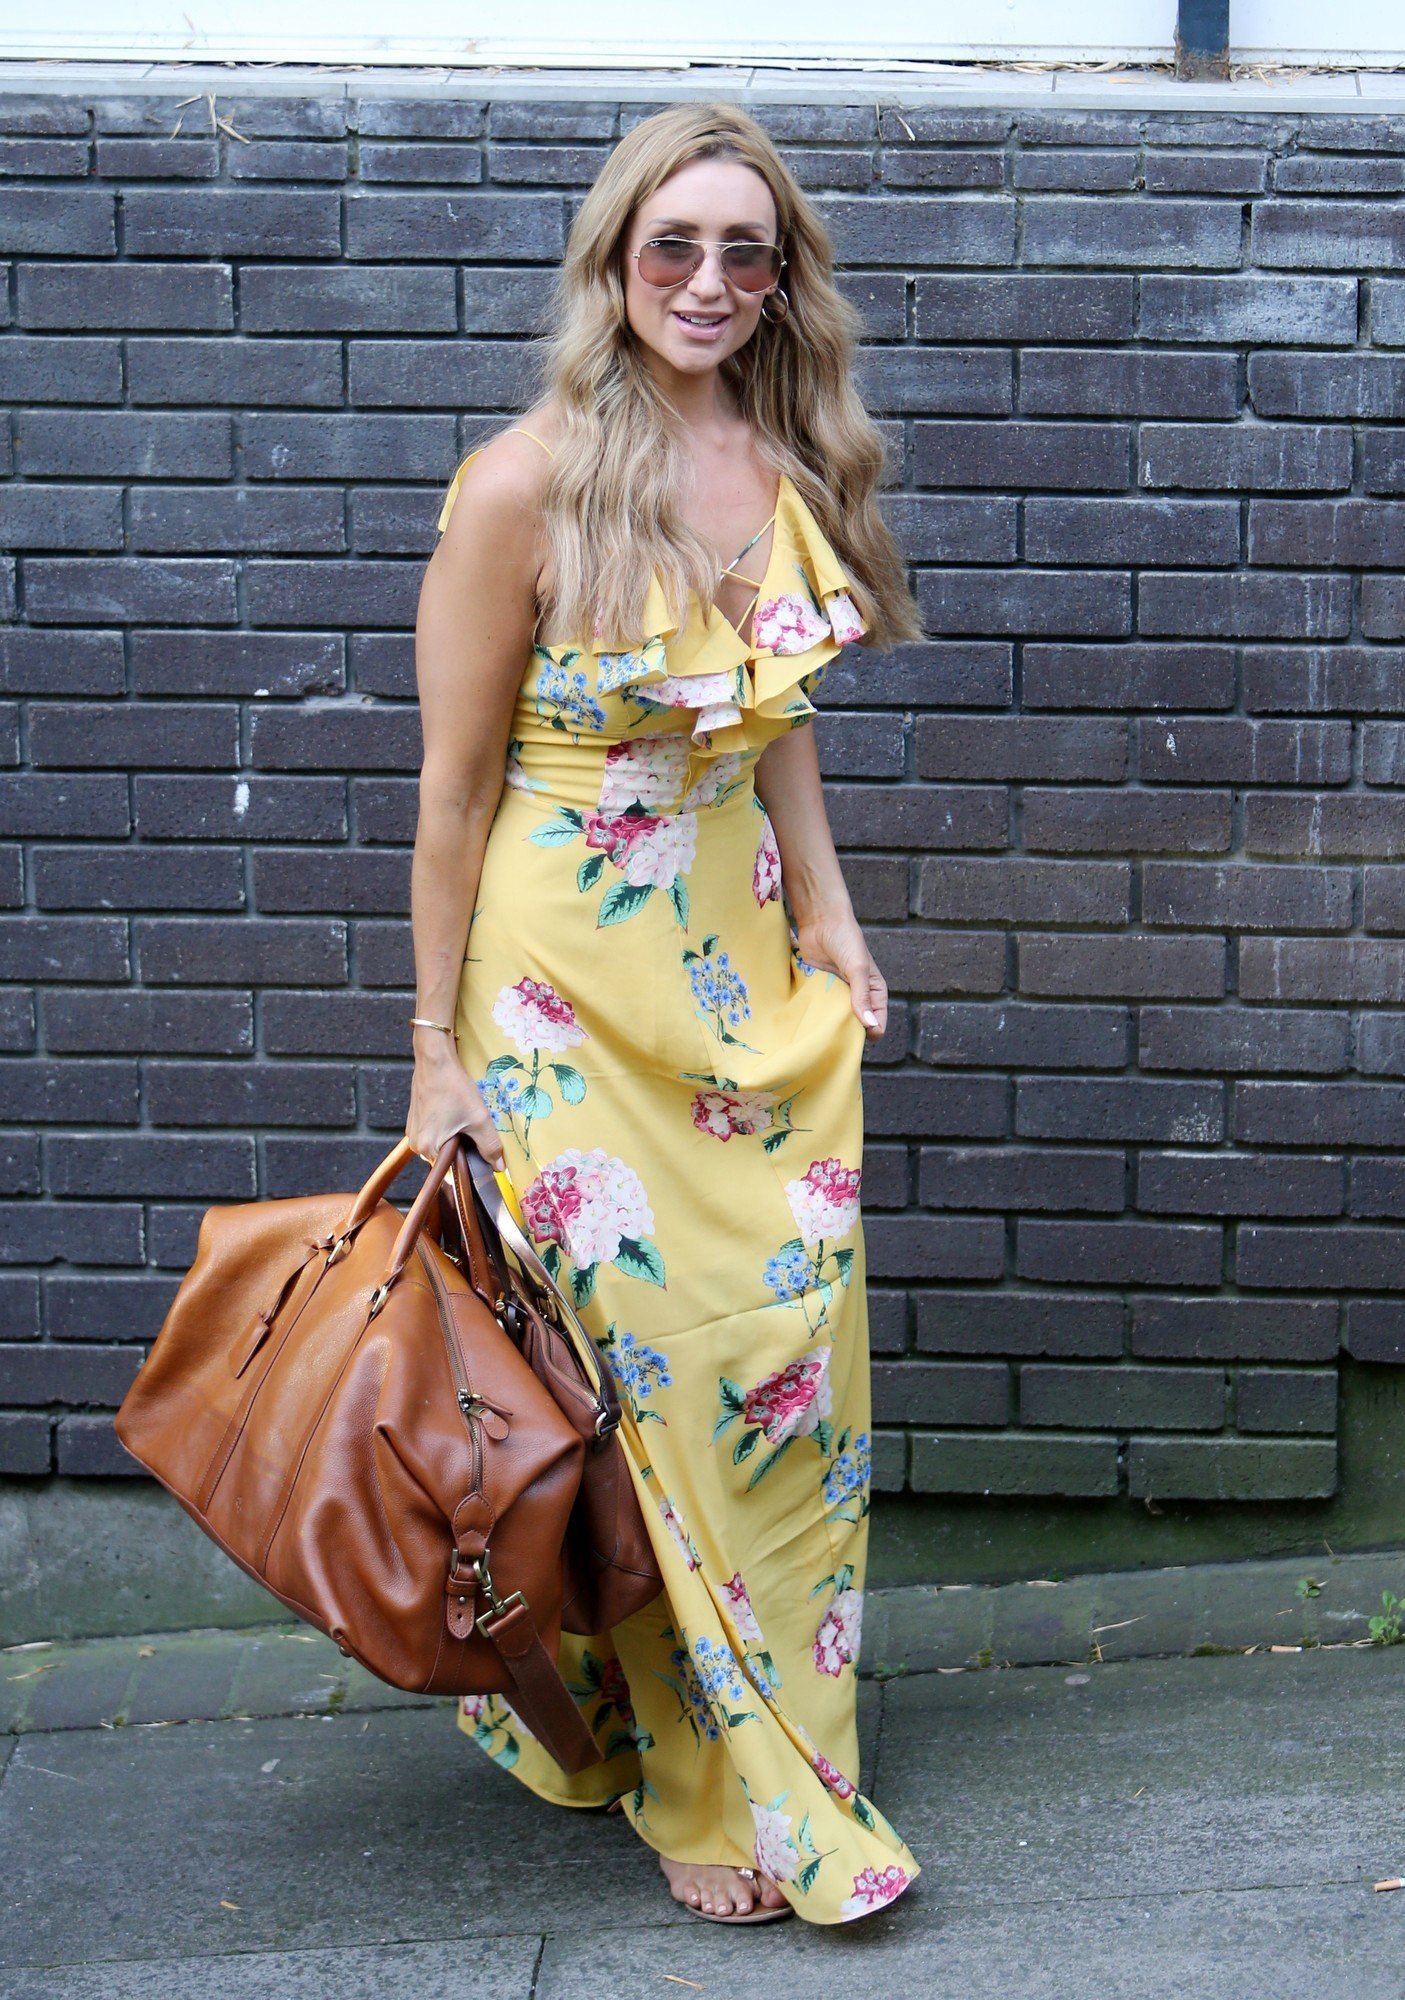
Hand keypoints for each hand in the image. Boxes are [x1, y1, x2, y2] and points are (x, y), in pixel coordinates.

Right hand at [404, 1035, 505, 1169]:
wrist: (436, 1060)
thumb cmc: (454, 1089)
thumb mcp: (479, 1120)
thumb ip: (490, 1146)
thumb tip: (499, 1168)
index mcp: (428, 1148)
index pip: (450, 1173)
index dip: (468, 1166)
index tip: (482, 1156)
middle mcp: (415, 1144)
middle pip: (445, 1159)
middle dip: (463, 1150)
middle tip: (476, 1133)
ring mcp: (413, 1131)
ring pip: (441, 1145)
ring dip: (456, 1138)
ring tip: (467, 1122)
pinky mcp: (415, 1120)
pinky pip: (434, 1133)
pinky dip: (447, 1129)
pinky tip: (457, 1115)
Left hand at [792, 910, 887, 1040]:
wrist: (820, 921)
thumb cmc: (846, 940)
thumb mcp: (857, 968)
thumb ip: (862, 996)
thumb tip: (870, 1025)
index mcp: (874, 994)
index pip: (877, 1026)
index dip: (868, 1034)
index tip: (851, 1035)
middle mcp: (857, 998)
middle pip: (855, 1027)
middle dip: (846, 1034)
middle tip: (832, 1035)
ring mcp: (838, 996)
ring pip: (835, 1021)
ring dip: (828, 1026)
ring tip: (817, 1030)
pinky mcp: (820, 991)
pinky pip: (819, 1010)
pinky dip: (814, 1015)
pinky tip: (806, 1019)